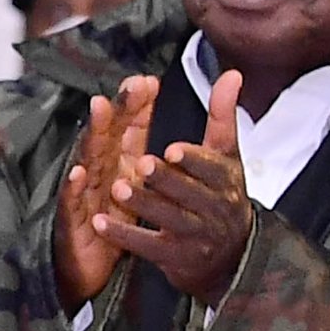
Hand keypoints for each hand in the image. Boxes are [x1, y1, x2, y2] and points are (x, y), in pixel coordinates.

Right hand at [54, 78, 158, 310]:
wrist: (88, 273)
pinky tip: (78, 173)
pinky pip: (72, 204)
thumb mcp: (138, 192)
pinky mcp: (71, 223)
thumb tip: (169, 135)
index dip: (137, 106)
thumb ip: (153, 161)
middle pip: (108, 136)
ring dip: (94, 134)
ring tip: (100, 109)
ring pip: (88, 160)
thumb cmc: (111, 228)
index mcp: (117, 167)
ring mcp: (82, 197)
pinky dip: (73, 188)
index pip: (127, 131)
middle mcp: (99, 176)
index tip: (150, 81)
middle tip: (130, 84)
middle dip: (119, 108)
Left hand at [102, 69, 251, 302]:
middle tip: (142, 164)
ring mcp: (195, 236)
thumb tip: (231, 72)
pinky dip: (122, 235)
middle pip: (189, 193)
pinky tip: (98, 223)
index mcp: (226, 180)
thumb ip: (223, 116)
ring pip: (167, 218)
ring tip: (117, 188)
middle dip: (166, 180)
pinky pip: (146, 246)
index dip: (194, 160)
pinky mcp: (174, 258)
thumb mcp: (226, 156)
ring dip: (142, 203)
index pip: (213, 168)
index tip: (172, 148)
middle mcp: (215, 209)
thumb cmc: (221, 193)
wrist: (231, 256)